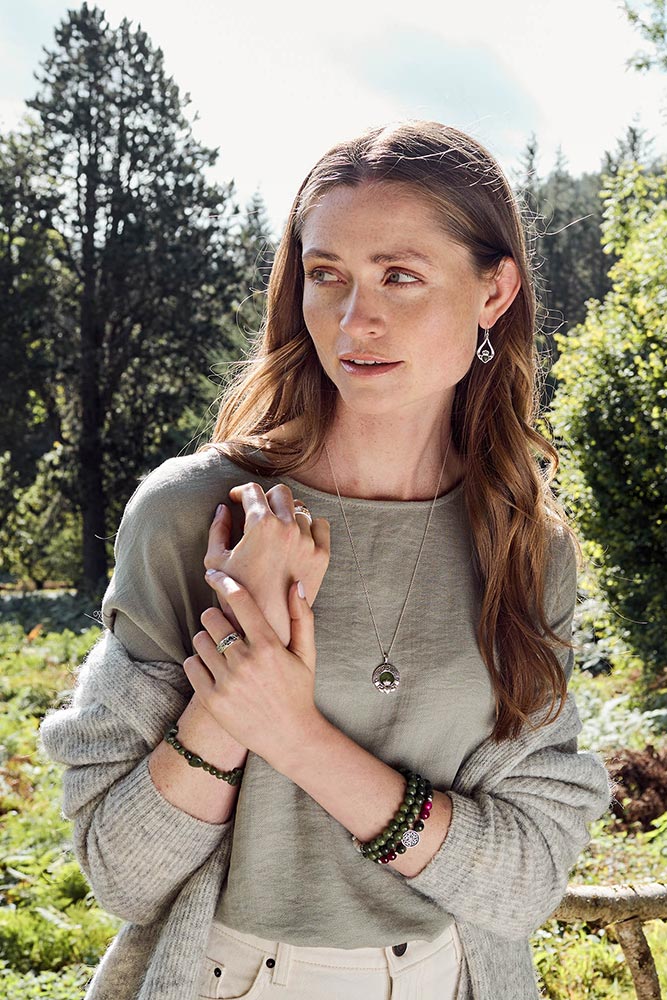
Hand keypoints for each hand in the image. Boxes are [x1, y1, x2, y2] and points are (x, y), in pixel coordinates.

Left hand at [186, 571, 322, 772]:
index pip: (240, 601)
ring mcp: (227, 682)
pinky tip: (213, 668)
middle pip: (212, 619)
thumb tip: (297, 583)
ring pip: (199, 641)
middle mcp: (246, 662)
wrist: (290, 738)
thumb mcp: (307, 654)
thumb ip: (302, 617)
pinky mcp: (212, 700)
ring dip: (206, 640)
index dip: (224, 582)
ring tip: (221, 650)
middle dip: (215, 618)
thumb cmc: (299, 692)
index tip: (214, 574)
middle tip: (223, 626)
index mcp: (269, 646)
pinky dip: (198, 662)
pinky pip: (191, 666)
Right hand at [204, 483, 329, 646]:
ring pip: (300, 509)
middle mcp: (288, 527)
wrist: (268, 626)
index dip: (241, 491)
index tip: (237, 499)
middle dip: (265, 498)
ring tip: (275, 528)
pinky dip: (309, 525)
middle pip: (281, 493)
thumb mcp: (215, 561)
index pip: (253, 490)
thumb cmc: (237, 595)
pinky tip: (298, 535)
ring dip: (286, 513)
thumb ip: (218, 529)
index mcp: (261, 524)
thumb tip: (225, 508)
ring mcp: (308, 541)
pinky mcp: (322, 556)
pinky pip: (320, 526)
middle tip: (256, 511)